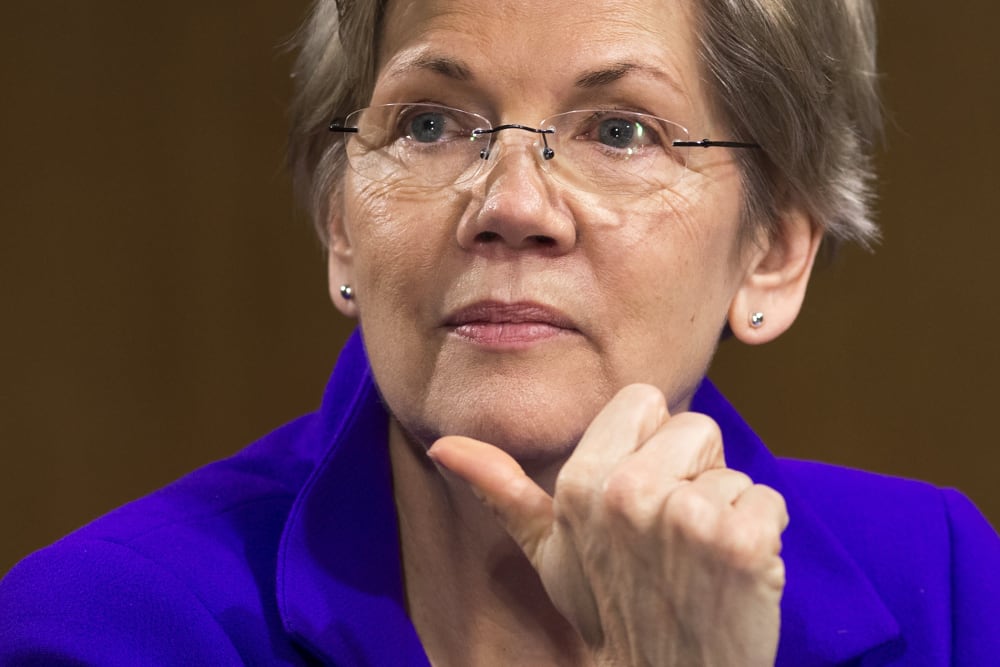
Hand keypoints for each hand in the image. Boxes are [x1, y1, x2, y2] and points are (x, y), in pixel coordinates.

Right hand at [428, 384, 787, 666]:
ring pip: (734, 474)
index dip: (652, 447)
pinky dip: (764, 539)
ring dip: (729, 516)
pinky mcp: (741, 543)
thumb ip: (503, 492)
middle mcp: (627, 492)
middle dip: (696, 476)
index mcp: (579, 483)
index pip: (645, 402)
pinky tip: (735, 577)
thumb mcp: (549, 554)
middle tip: (674, 539)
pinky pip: (769, 504)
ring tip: (700, 564)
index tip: (644, 497)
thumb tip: (444, 445)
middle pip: (697, 428)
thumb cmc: (611, 613)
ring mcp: (685, 518)